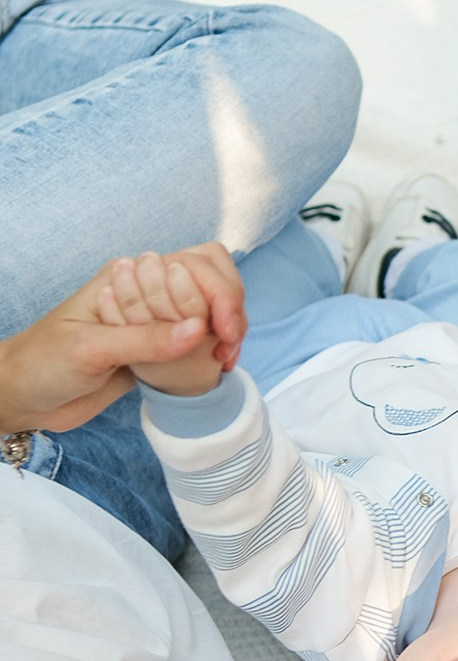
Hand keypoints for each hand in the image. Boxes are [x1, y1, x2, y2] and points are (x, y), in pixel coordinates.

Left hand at [0, 251, 232, 435]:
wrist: (24, 396)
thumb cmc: (44, 363)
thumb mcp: (91, 350)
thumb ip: (145, 340)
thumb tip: (198, 331)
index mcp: (128, 274)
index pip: (195, 264)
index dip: (219, 295)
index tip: (223, 334)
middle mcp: (146, 288)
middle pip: (211, 277)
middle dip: (230, 309)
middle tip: (228, 347)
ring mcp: (154, 316)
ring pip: (210, 305)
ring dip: (227, 328)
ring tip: (224, 360)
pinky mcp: (157, 344)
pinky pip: (199, 336)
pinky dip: (215, 346)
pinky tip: (217, 366)